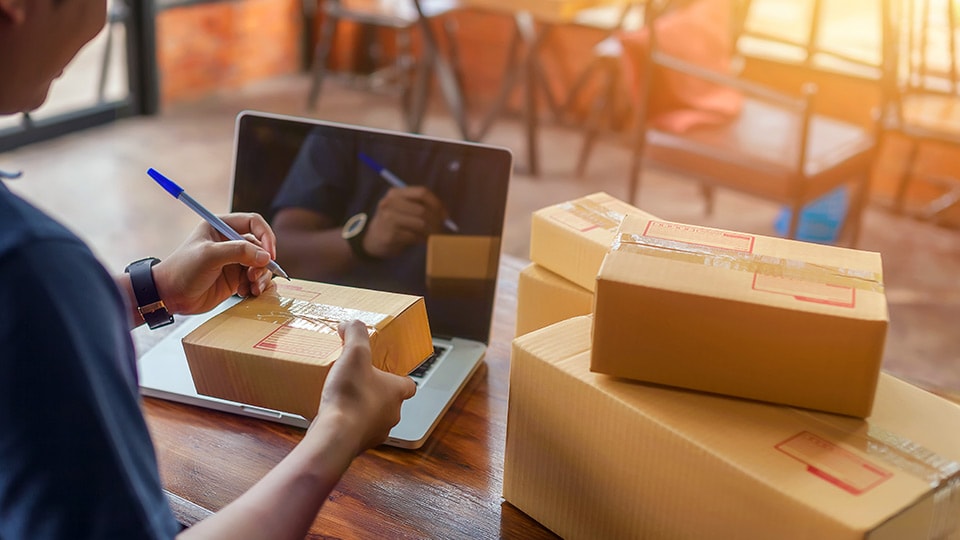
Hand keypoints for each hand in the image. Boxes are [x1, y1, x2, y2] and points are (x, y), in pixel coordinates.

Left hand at [152, 212, 277, 314]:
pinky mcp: (235, 278)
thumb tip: (266, 257)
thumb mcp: (210, 256)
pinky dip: (256, 287)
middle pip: (260, 247)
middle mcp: (229, 242)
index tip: (269, 254)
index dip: (265, 236)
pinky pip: (255, 279)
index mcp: (221, 227)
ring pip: (261, 265)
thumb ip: (239, 252)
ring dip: (261, 277)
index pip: (253, 223)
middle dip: (262, 262)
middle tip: (254, 276)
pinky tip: (246, 293)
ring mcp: (233, 261)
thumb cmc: (183, 270)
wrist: (170, 296)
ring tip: (252, 288)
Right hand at [313, 320, 416, 454]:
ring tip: (342, 397)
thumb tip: (351, 323)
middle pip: (389, 400)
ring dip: (361, 408)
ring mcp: (376, 432)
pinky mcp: (358, 444)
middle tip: (357, 380)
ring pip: (372, 417)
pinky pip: (356, 431)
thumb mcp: (354, 354)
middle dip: (374, 391)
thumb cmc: (351, 396)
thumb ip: (356, 334)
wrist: (335, 435)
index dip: (397, 376)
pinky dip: (347, 423)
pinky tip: (332, 414)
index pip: (408, 384)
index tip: (383, 370)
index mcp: (397, 392)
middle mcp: (391, 414)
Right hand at [363, 186, 448, 258]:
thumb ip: (419, 205)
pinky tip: (423, 241)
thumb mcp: (401, 207)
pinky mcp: (390, 235)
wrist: (371, 239)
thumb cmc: (392, 223)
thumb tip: (444, 213)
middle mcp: (390, 203)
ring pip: (420, 224)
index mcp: (395, 193)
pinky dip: (422, 240)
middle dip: (436, 221)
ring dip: (431, 231)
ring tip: (433, 235)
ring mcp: (388, 219)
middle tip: (440, 229)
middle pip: (422, 210)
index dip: (437, 203)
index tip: (444, 214)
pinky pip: (414, 237)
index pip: (422, 192)